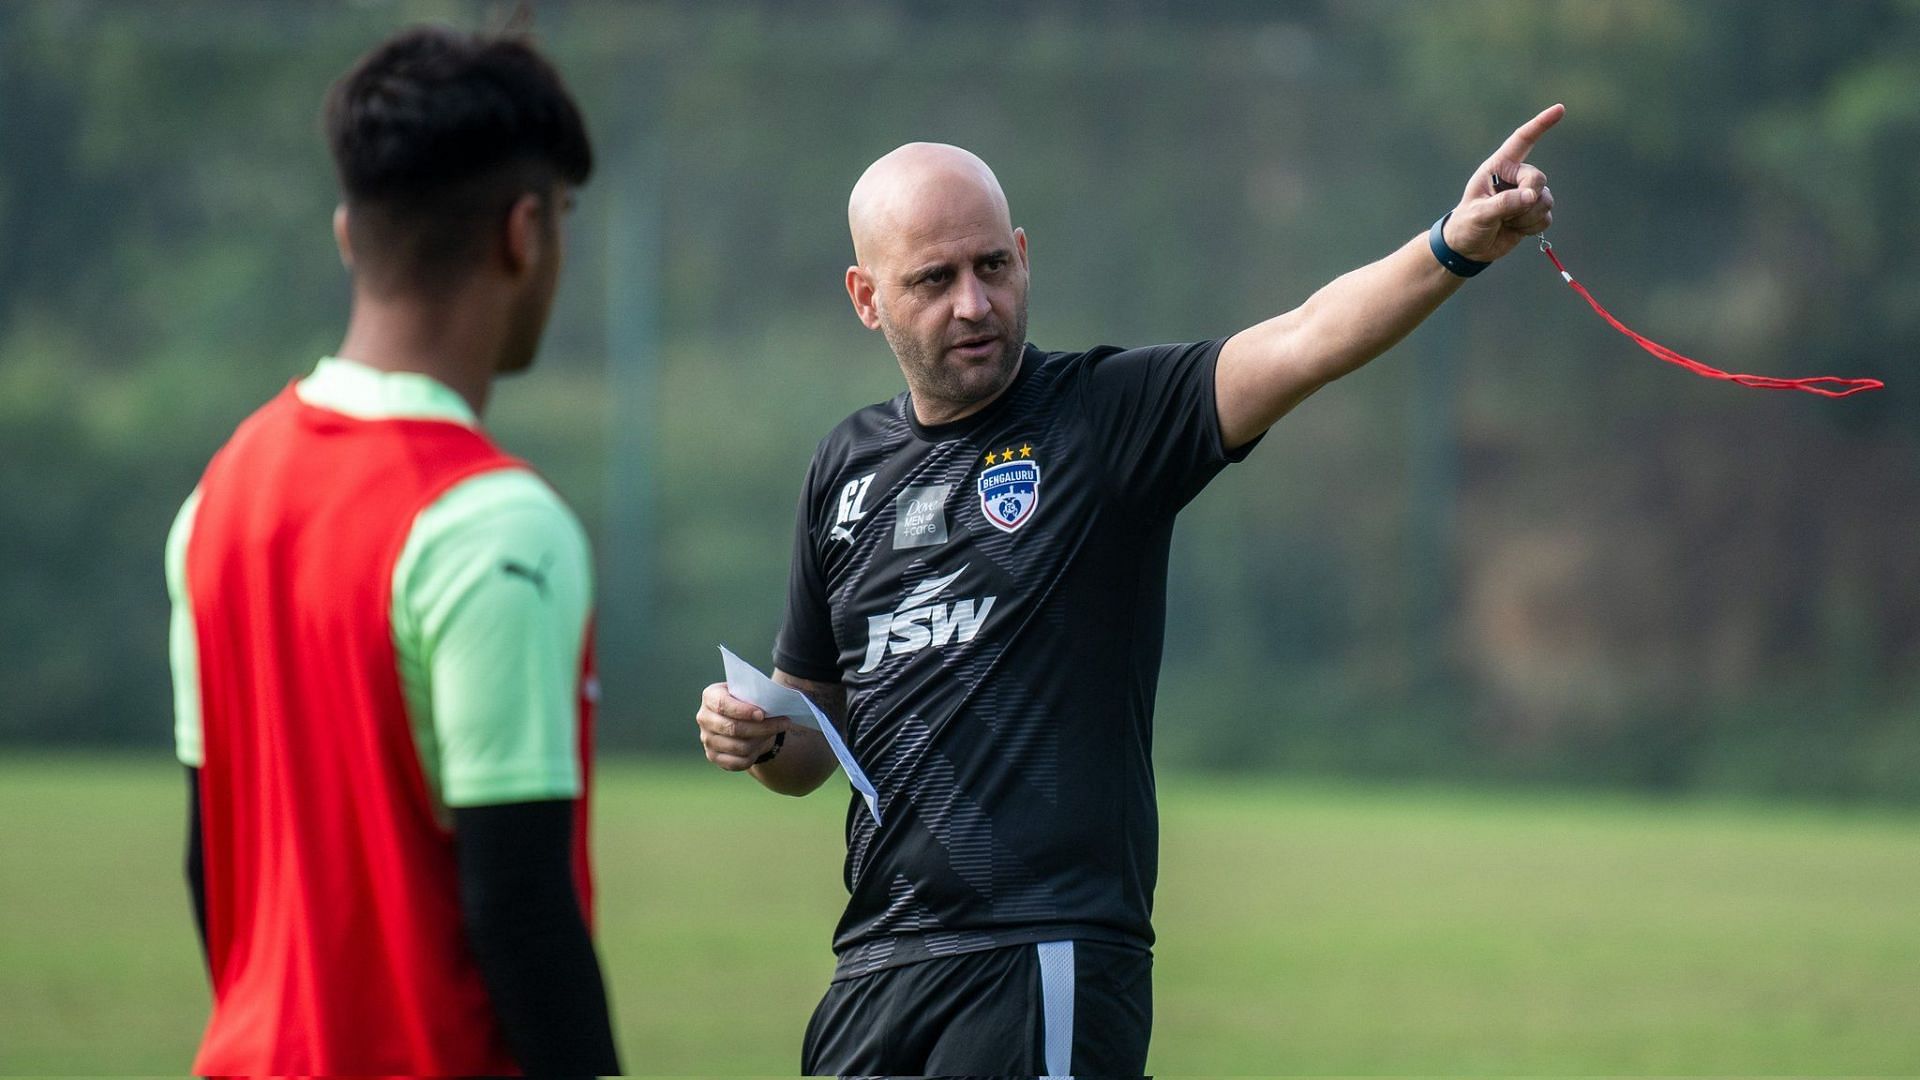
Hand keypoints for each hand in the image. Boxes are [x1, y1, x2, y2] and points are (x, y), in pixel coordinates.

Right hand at [695, 681, 791, 770]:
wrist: (740, 718)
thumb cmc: (747, 701)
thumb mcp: (749, 693)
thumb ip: (756, 696)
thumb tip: (775, 705)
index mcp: (710, 696)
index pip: (723, 705)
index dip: (743, 711)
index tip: (762, 714)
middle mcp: (704, 718)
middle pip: (733, 728)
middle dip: (762, 727)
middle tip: (784, 723)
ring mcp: (706, 739)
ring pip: (738, 747)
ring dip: (761, 741)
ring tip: (774, 732)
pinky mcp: (713, 756)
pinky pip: (737, 762)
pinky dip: (753, 756)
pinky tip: (761, 746)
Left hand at [1443, 103, 1562, 262]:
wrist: (1468, 248)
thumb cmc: (1466, 225)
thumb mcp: (1479, 214)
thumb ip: (1505, 203)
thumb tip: (1532, 196)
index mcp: (1498, 167)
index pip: (1522, 141)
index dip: (1540, 125)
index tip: (1559, 109)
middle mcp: (1515, 177)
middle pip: (1538, 179)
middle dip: (1528, 197)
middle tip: (1507, 214)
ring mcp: (1526, 195)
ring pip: (1546, 200)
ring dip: (1527, 217)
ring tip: (1506, 222)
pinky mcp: (1534, 213)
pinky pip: (1546, 217)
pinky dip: (1532, 228)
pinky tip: (1515, 229)